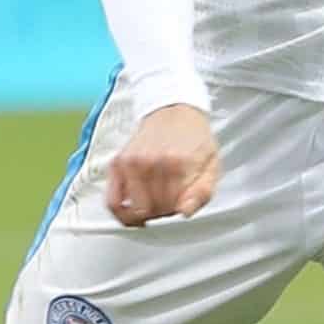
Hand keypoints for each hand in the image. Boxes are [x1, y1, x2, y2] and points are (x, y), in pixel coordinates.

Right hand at [106, 104, 219, 224]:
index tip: (181, 202)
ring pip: (134, 210)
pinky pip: (112, 201)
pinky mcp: (117, 163)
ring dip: (145, 211)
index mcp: (179, 163)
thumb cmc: (195, 139)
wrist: (174, 111)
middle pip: (154, 211)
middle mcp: (152, 162)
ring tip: (154, 201)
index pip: (174, 209)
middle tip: (169, 200)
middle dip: (163, 212)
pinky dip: (120, 212)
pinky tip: (132, 211)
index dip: (178, 211)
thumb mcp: (211, 165)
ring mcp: (132, 163)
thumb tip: (185, 212)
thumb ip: (203, 192)